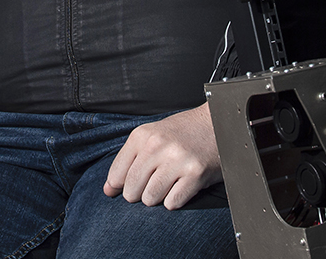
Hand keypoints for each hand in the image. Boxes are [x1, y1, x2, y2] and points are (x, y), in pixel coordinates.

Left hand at [103, 105, 221, 209]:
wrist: (218, 122)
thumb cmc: (183, 132)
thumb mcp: (151, 137)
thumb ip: (128, 161)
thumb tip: (108, 190)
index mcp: (142, 136)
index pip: (116, 174)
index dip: (120, 186)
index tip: (129, 185)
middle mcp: (157, 146)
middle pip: (131, 190)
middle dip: (139, 194)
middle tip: (152, 184)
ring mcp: (177, 160)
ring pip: (150, 199)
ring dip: (158, 197)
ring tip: (167, 184)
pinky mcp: (195, 174)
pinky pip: (172, 202)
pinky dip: (175, 200)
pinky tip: (180, 186)